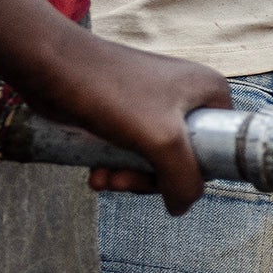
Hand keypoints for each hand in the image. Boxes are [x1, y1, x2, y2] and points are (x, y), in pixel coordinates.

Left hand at [20, 25, 225, 211]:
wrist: (52, 66)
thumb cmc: (110, 92)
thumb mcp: (163, 141)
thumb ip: (184, 180)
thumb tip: (182, 206)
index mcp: (209, 92)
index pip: (221, 149)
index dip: (196, 174)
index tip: (166, 182)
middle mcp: (186, 97)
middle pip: (185, 160)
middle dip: (151, 180)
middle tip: (125, 182)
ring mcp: (155, 105)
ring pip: (154, 160)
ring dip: (128, 178)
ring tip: (105, 179)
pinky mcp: (126, 113)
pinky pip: (131, 152)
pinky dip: (114, 167)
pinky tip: (95, 174)